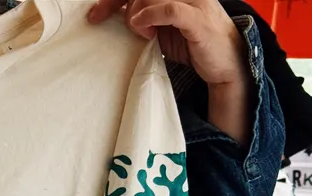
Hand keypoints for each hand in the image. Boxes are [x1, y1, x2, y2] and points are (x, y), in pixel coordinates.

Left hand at [88, 0, 249, 86]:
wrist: (225, 63)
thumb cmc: (193, 44)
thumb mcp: (162, 29)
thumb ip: (144, 17)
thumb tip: (116, 16)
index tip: (95, 14)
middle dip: (118, 5)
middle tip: (109, 22)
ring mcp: (194, 2)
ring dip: (135, 14)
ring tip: (141, 32)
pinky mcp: (198, 19)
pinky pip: (170, 9)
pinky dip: (150, 16)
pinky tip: (143, 28)